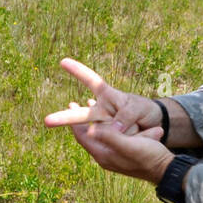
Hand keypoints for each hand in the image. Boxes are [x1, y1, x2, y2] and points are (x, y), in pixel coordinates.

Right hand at [43, 58, 161, 135]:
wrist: (155, 125)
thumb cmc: (145, 111)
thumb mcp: (138, 109)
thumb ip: (126, 116)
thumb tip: (115, 130)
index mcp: (108, 96)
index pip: (91, 81)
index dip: (78, 71)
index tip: (63, 61)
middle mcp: (102, 111)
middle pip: (82, 115)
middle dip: (64, 118)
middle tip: (47, 121)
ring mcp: (105, 126)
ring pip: (94, 131)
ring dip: (81, 134)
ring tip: (56, 131)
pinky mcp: (111, 139)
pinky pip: (106, 141)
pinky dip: (106, 142)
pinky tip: (91, 139)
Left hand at [67, 109, 172, 184]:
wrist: (166, 169)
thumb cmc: (148, 156)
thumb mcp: (129, 145)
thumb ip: (109, 137)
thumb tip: (89, 129)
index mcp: (103, 154)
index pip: (82, 136)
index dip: (74, 121)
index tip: (71, 105)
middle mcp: (106, 156)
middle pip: (88, 135)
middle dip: (82, 120)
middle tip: (75, 104)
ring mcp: (114, 156)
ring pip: (99, 135)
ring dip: (95, 120)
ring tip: (91, 104)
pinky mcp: (123, 153)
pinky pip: (111, 137)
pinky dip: (108, 125)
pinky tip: (112, 116)